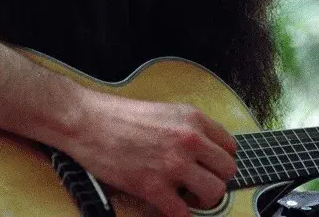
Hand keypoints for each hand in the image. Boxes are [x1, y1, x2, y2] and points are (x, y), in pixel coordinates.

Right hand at [64, 89, 236, 216]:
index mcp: (193, 118)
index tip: (208, 166)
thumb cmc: (119, 116)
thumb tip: (204, 151)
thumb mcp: (165, 111)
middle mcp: (189, 139)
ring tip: (186, 195)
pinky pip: (183, 213)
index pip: (230, 146)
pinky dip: (179, 215)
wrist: (88, 122)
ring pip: (214, 193)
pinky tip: (168, 206)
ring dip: (202, 199)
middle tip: (198, 182)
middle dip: (215, 179)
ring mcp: (173, 164)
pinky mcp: (154, 186)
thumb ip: (188, 129)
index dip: (219, 160)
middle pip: (228, 170)